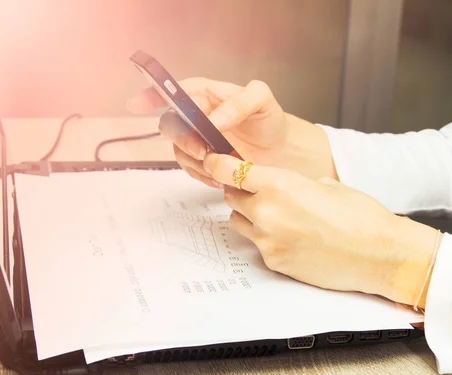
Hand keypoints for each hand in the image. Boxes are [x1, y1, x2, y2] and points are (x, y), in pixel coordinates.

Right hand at [127, 77, 336, 187]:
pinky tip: (220, 175)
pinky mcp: (205, 162)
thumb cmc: (271, 120)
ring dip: (195, 161)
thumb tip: (213, 119)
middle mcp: (199, 117)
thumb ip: (238, 104)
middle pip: (171, 126)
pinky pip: (192, 170)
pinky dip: (202, 174)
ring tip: (220, 164)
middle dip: (183, 140)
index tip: (137, 104)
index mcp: (208, 95)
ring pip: (179, 151)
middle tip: (204, 150)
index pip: (175, 91)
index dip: (152, 95)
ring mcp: (200, 141)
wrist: (284, 151)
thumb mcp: (263, 101)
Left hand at [203, 152, 439, 306]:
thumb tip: (275, 185)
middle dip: (241, 190)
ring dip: (250, 215)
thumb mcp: (324, 184)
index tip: (214, 161)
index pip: (228, 171)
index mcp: (279, 184)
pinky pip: (258, 245)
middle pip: (230, 196)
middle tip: (259, 190)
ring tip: (279, 216)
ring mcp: (268, 240)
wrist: (378, 254)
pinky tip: (294, 238)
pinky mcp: (274, 262)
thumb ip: (291, 183)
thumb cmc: (359, 216)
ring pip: (239, 222)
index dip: (217, 164)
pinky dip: (268, 238)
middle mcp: (267, 212)